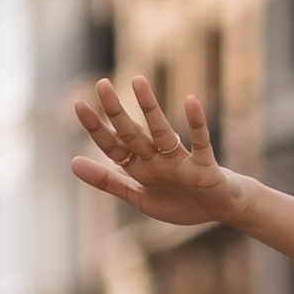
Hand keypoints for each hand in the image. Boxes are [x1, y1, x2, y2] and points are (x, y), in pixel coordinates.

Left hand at [71, 77, 232, 227]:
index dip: (96, 128)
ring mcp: (180, 161)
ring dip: (150, 108)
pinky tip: (191, 101)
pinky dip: (197, 123)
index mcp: (140, 168)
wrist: (222, 211)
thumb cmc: (182, 203)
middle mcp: (157, 159)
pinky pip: (200, 142)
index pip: (113, 145)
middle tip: (102, 84)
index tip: (79, 104)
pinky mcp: (204, 166)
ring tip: (138, 81)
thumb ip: (108, 182)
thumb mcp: (139, 198)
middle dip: (116, 111)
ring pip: (162, 132)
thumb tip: (72, 162)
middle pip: (133, 133)